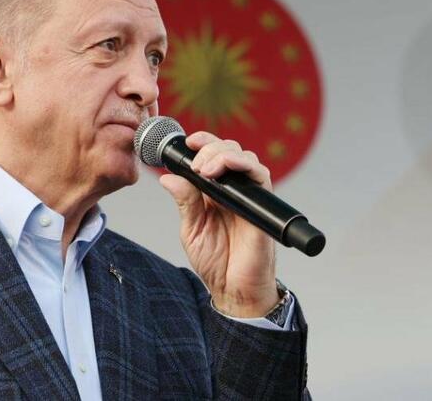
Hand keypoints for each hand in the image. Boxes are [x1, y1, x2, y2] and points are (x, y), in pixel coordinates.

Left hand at [159, 131, 279, 317]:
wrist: (234, 289)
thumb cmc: (216, 263)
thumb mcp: (192, 230)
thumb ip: (185, 202)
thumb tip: (168, 178)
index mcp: (215, 192)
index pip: (213, 156)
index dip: (203, 143)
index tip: (189, 142)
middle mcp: (234, 190)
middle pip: (229, 150)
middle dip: (210, 147)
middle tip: (195, 165)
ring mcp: (250, 195)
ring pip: (245, 156)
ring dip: (223, 154)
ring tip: (205, 168)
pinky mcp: (263, 204)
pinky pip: (260, 175)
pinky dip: (242, 164)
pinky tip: (224, 169)